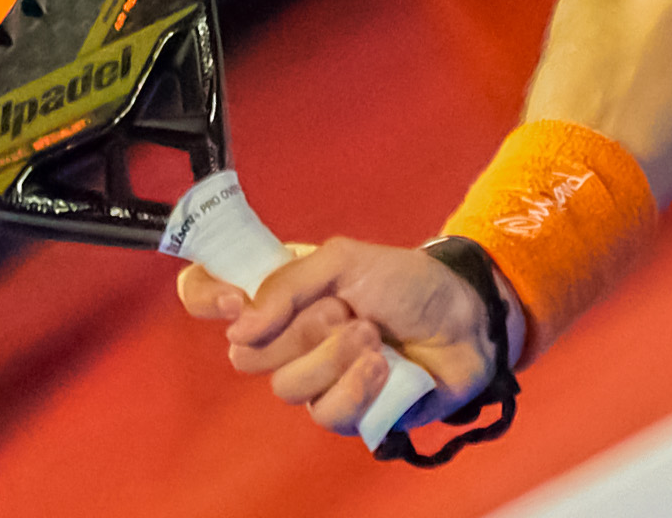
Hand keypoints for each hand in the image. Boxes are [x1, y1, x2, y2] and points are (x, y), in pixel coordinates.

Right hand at [177, 237, 520, 435]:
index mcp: (275, 291)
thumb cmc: (407, 282)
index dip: (207, 298)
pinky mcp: (346, 411)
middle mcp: (285, 335)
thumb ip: (286, 284)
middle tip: (342, 310)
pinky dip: (356, 387)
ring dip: (335, 357)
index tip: (236, 299)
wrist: (466, 320)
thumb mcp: (344, 258)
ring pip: (287, 386)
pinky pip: (325, 413)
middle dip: (298, 329)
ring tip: (373, 336)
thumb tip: (239, 329)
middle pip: (244, 353)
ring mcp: (314, 376)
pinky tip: (383, 367)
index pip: (205, 293)